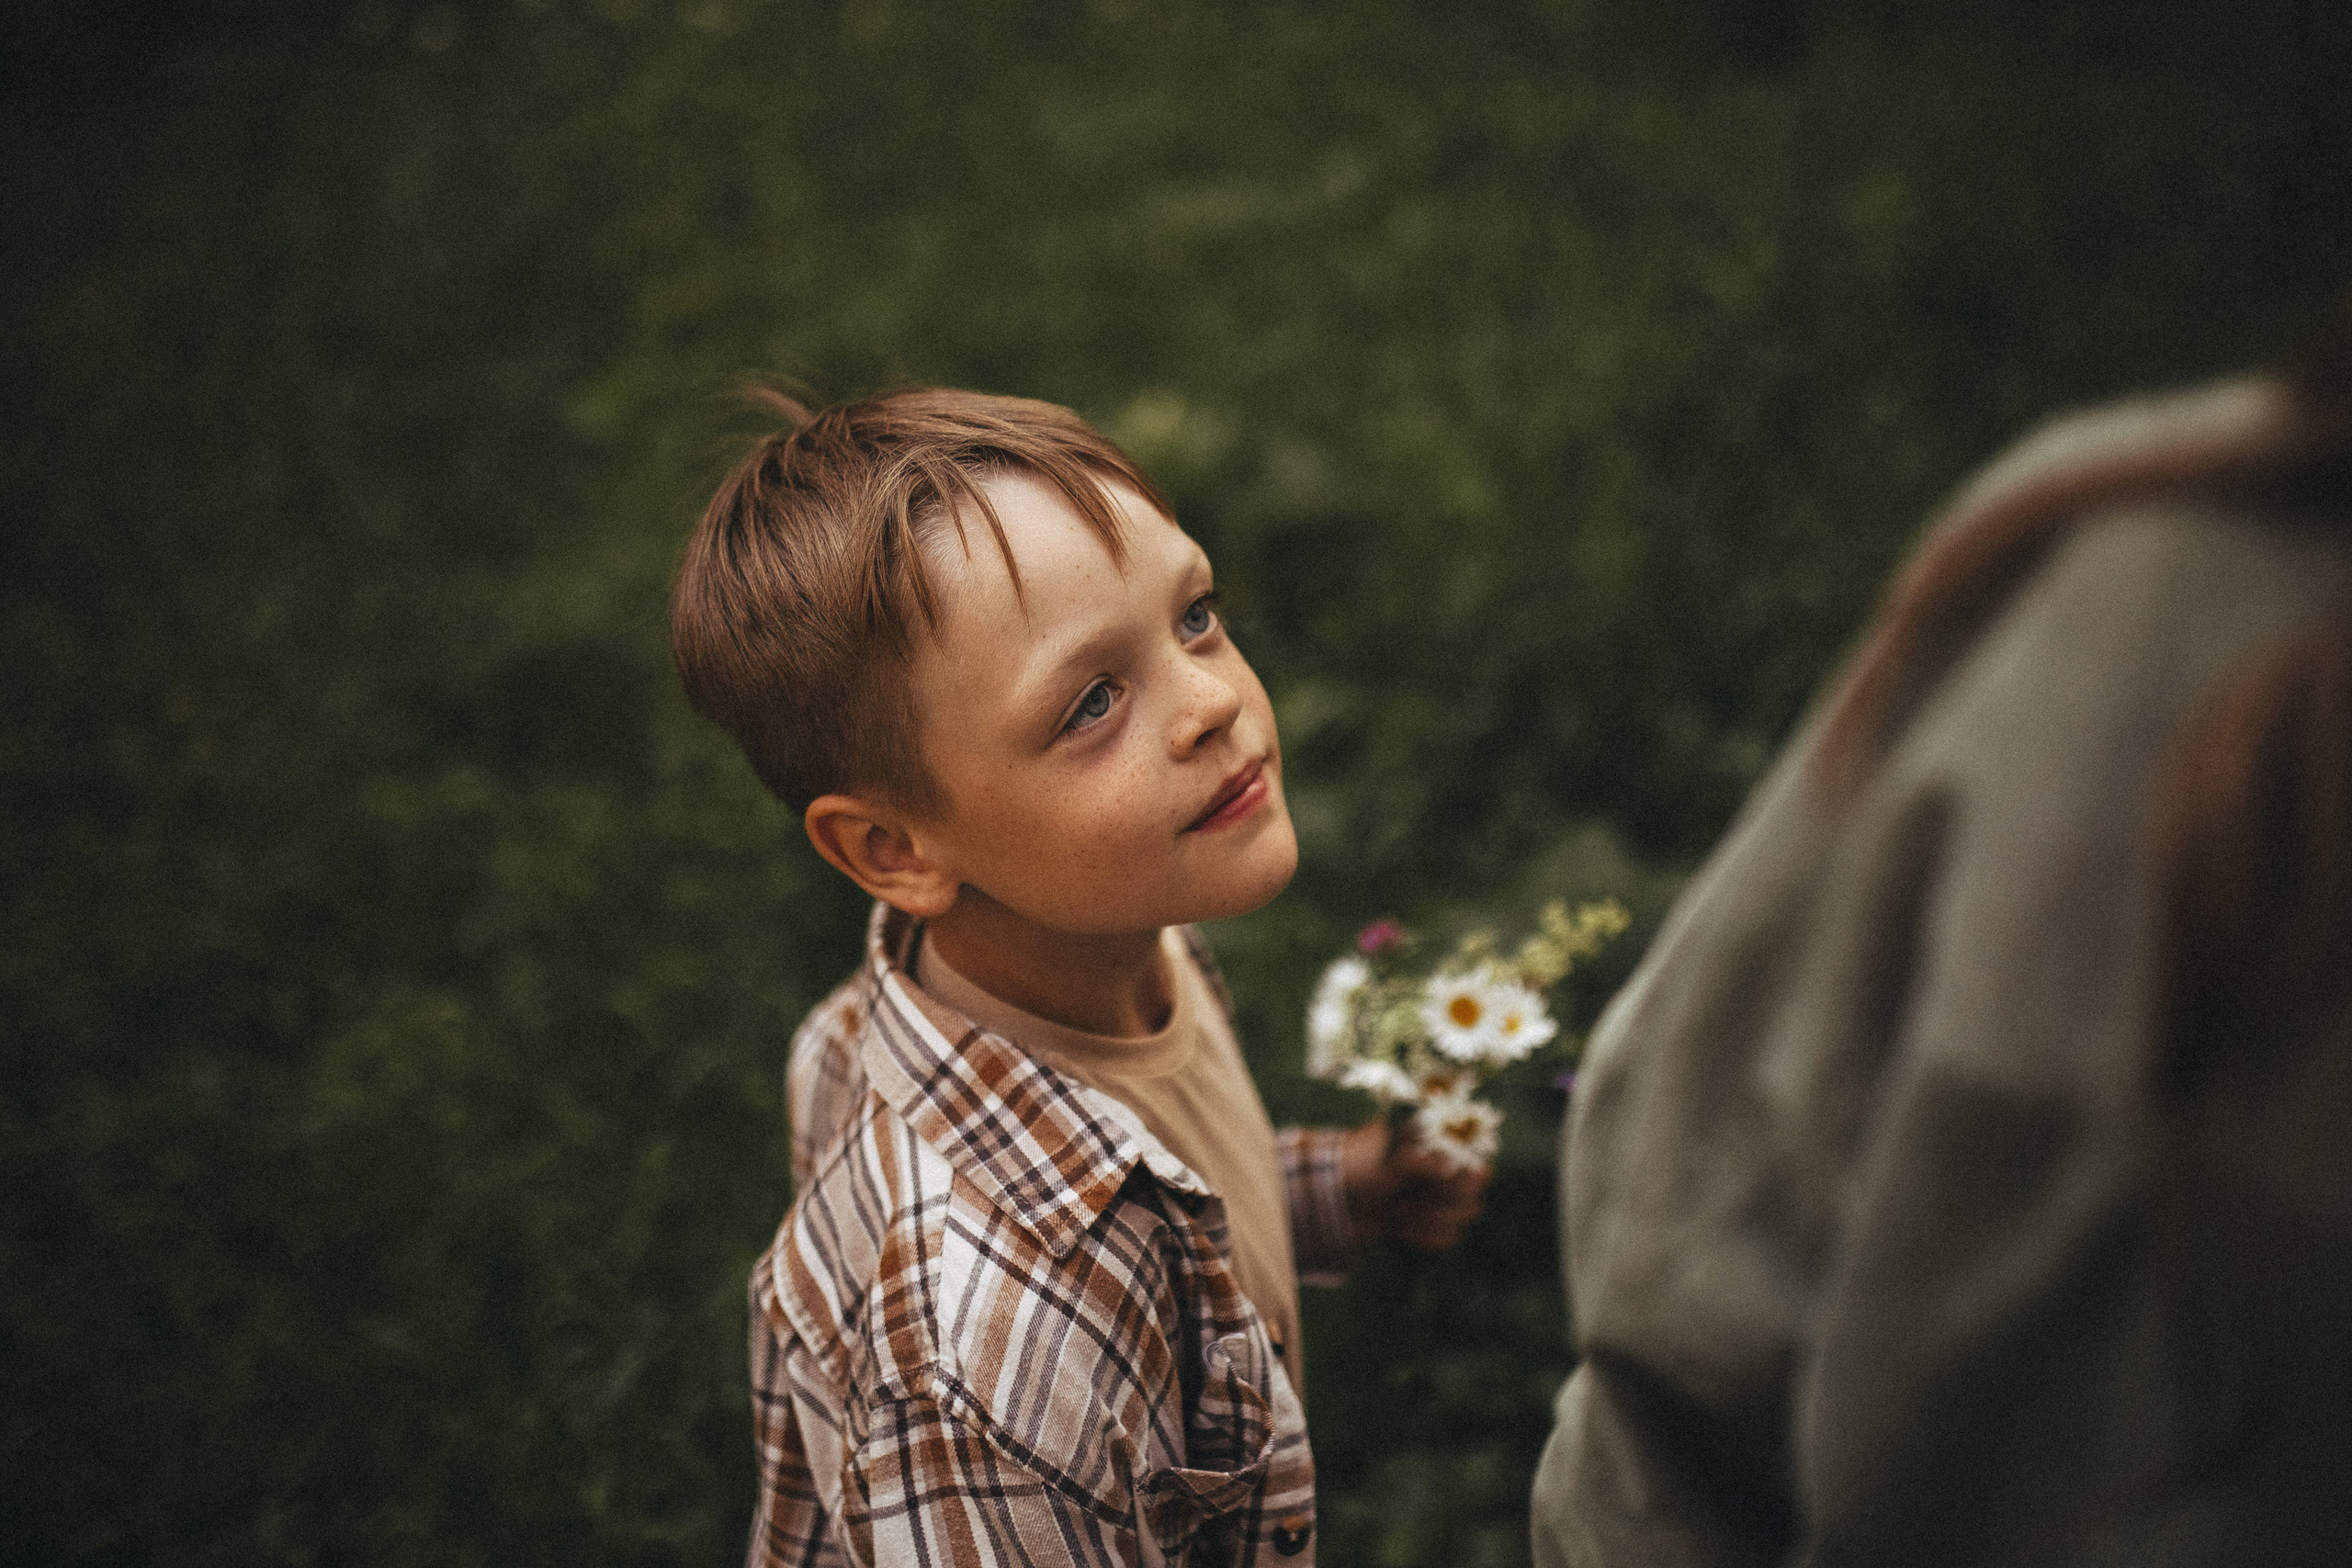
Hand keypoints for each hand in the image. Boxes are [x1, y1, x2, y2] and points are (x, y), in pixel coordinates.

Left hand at [1339, 1116, 1489, 1251]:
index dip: (1465, 1177)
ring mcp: (1435, 1196)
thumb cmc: (1358, 1166)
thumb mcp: (1393, 1159)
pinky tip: (1403, 1232)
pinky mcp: (1428, 1223)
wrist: (1327, 1200)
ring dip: (1435, 1220)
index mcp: (1436, 1144)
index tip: (1438, 1184)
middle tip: (1409, 1201)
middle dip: (1445, 1202)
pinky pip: (1451, 1236)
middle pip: (1475, 1192)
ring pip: (1466, 1215)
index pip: (1476, 1159)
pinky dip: (1430, 1238)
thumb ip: (1432, 1163)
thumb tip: (1474, 1171)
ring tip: (1401, 1215)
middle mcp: (1441, 1169)